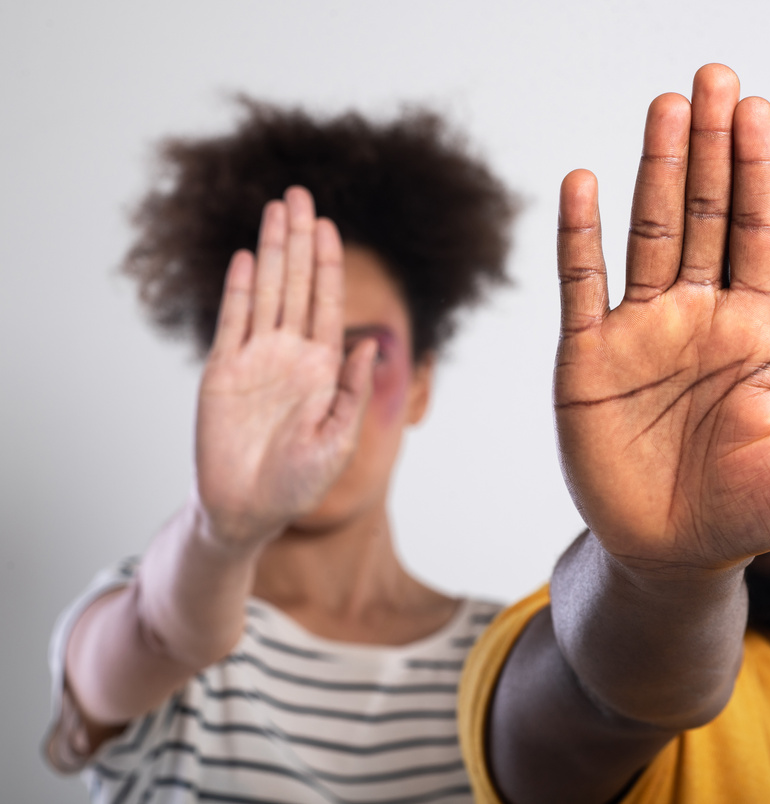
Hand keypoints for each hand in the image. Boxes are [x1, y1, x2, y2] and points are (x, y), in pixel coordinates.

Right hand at [194, 187, 376, 548]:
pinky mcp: (222, 372)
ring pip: (267, 292)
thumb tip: (372, 345)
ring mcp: (255, 359)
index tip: (331, 225)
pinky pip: (232, 323)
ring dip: (272, 250)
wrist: (247, 511)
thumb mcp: (339, 439)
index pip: (327, 303)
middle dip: (300, 239)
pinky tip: (248, 258)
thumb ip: (354, 391)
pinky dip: (240, 291)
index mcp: (322, 368)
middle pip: (297, 284)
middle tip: (300, 193)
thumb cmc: (299, 482)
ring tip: (276, 208)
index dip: (328, 264)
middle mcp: (289, 354)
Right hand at [554, 65, 769, 573]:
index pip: (757, 230)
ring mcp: (639, 331)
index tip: (759, 109)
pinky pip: (582, 286)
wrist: (675, 555)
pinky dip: (579, 237)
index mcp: (751, 327)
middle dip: (709, 147)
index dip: (758, 170)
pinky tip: (582, 183)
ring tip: (665, 108)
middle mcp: (695, 314)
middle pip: (703, 214)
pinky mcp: (587, 359)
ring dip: (655, 171)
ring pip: (647, 234)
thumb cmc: (753, 506)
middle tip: (713, 78)